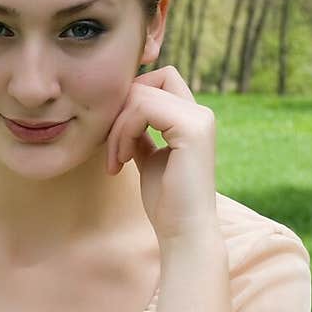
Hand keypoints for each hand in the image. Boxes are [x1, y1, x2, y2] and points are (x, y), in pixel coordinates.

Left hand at [104, 65, 218, 245]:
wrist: (183, 232)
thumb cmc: (165, 201)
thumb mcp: (148, 157)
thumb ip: (140, 131)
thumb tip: (120, 110)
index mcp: (192, 118)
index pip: (158, 79)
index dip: (129, 100)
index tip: (114, 138)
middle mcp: (201, 112)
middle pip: (147, 82)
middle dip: (118, 112)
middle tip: (110, 150)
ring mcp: (199, 119)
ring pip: (140, 95)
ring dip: (116, 127)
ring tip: (115, 160)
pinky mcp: (192, 129)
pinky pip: (143, 108)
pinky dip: (123, 132)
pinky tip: (122, 160)